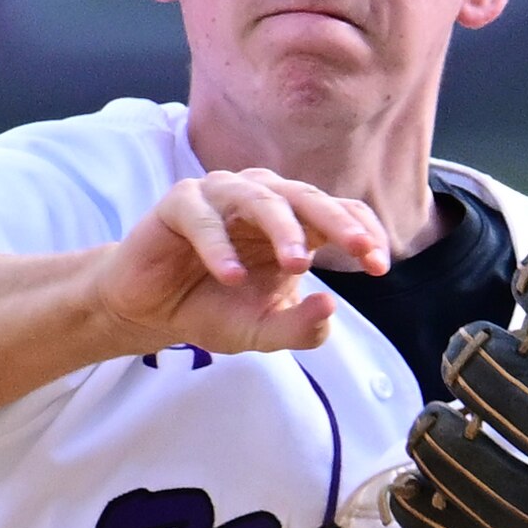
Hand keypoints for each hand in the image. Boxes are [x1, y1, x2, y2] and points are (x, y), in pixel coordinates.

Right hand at [93, 169, 391, 362]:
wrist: (149, 311)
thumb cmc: (210, 308)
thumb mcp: (261, 331)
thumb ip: (298, 327)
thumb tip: (329, 309)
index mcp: (292, 222)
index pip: (338, 212)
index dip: (362, 233)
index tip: (379, 266)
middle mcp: (261, 199)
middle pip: (307, 197)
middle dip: (336, 223)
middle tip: (359, 250)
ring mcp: (220, 195)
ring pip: (260, 198)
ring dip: (283, 229)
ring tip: (297, 265)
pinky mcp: (180, 204)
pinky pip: (203, 217)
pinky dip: (219, 246)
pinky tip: (231, 276)